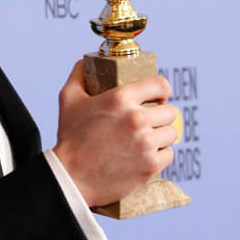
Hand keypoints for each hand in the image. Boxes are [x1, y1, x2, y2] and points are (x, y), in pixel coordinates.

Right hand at [52, 60, 177, 207]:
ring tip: (150, 138)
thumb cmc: (69, 137)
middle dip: (161, 114)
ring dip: (162, 135)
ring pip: (172, 133)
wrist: (70, 177)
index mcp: (121, 99)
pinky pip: (169, 154)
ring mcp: (146, 143)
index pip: (160, 85)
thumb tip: (87, 61)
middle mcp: (137, 119)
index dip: (162, 90)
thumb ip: (79, 75)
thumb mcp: (68, 99)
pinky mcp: (150, 166)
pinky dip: (161, 155)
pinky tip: (149, 154)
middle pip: (170, 111)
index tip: (159, 97)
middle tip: (151, 120)